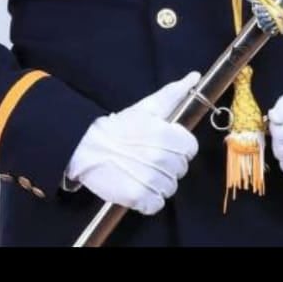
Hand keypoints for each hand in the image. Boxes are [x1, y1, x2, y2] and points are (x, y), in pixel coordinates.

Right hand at [66, 71, 200, 214]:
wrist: (87, 147)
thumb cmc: (119, 126)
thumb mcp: (147, 107)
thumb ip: (174, 93)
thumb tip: (194, 76)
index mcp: (167, 135)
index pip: (190, 148)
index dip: (178, 146)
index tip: (165, 144)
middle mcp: (161, 159)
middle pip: (180, 169)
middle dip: (168, 164)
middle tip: (149, 157)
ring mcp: (150, 180)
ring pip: (170, 187)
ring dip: (159, 182)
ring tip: (142, 171)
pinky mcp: (138, 198)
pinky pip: (156, 204)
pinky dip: (149, 199)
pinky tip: (138, 185)